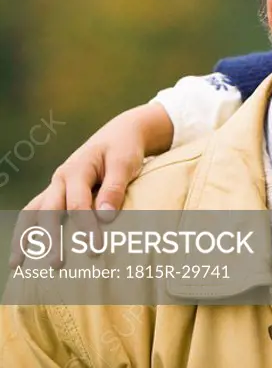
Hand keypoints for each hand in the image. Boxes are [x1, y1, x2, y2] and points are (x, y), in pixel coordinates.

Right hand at [8, 103, 166, 266]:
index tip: (94, 248)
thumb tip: (105, 218)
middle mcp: (60, 178)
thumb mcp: (124, 163)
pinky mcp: (57, 193)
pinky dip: (27, 232)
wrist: (119, 134)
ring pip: (33, 212)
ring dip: (26, 238)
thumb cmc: (124, 149)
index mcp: (77, 169)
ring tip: (19, 265)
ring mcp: (56, 186)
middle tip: (56, 265)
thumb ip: (114, 188)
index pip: (77, 203)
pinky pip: (35, 213)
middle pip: (49, 211)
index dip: (85, 227)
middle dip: (51, 239)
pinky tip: (23, 254)